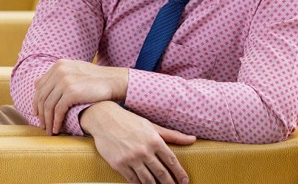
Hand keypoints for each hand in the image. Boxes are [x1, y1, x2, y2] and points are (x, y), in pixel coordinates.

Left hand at [33, 59, 127, 134]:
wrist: (113, 80)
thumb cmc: (96, 78)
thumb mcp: (74, 70)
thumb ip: (57, 76)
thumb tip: (36, 83)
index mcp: (58, 65)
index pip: (40, 85)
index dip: (36, 101)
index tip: (38, 114)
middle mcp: (59, 71)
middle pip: (42, 96)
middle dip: (40, 113)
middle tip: (42, 125)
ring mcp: (64, 81)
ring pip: (48, 105)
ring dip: (47, 120)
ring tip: (49, 130)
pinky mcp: (71, 92)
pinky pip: (58, 110)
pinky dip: (56, 121)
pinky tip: (57, 129)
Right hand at [80, 101, 194, 183]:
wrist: (104, 119)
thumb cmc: (129, 121)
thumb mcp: (152, 126)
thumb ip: (172, 135)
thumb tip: (192, 139)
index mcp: (154, 140)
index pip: (171, 161)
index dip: (179, 173)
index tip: (184, 181)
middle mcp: (144, 150)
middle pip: (161, 173)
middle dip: (170, 183)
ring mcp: (131, 159)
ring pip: (148, 180)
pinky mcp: (119, 164)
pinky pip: (133, 180)